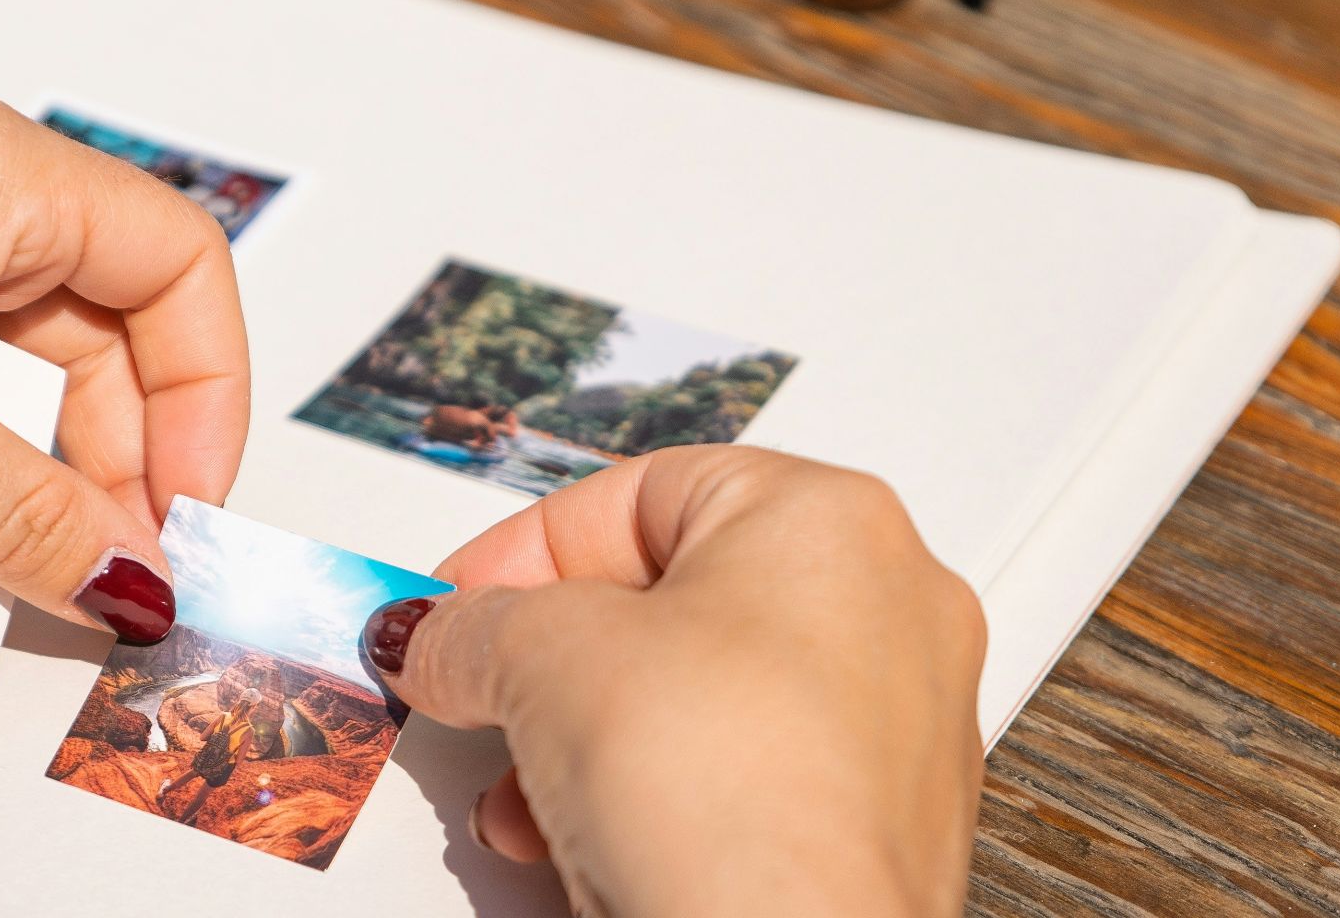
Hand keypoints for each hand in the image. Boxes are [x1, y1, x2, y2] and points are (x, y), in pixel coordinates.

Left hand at [0, 96, 249, 642]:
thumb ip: (19, 512)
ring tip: (22, 569)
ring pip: (23, 376)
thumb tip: (136, 587)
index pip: (180, 269)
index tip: (187, 511)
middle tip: (110, 573)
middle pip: (109, 333)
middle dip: (123, 457)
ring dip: (36, 477)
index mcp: (4, 175)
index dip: (206, 395)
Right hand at [364, 446, 984, 916]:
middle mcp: (889, 607)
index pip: (641, 494)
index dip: (526, 548)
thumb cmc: (724, 795)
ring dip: (589, 739)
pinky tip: (587, 845)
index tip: (456, 603)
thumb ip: (474, 626)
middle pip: (672, 600)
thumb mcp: (543, 659)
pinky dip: (659, 797)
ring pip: (704, 699)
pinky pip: (745, 778)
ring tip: (524, 796)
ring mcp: (898, 723)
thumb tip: (441, 634)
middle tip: (481, 690)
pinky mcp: (880, 826)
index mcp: (829, 519)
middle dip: (552, 661)